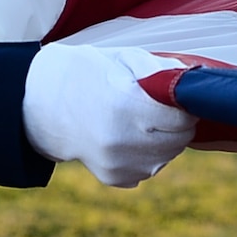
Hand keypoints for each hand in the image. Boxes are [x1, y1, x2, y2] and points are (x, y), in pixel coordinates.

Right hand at [21, 45, 197, 187]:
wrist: (43, 103)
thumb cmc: (88, 73)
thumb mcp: (124, 59)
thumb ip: (162, 70)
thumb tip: (194, 81)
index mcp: (125, 107)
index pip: (182, 117)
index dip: (184, 105)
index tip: (175, 97)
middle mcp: (122, 141)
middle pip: (179, 139)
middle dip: (177, 123)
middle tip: (158, 106)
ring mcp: (118, 164)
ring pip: (167, 156)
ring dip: (164, 139)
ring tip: (140, 119)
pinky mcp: (114, 178)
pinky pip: (149, 168)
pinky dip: (147, 154)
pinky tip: (128, 136)